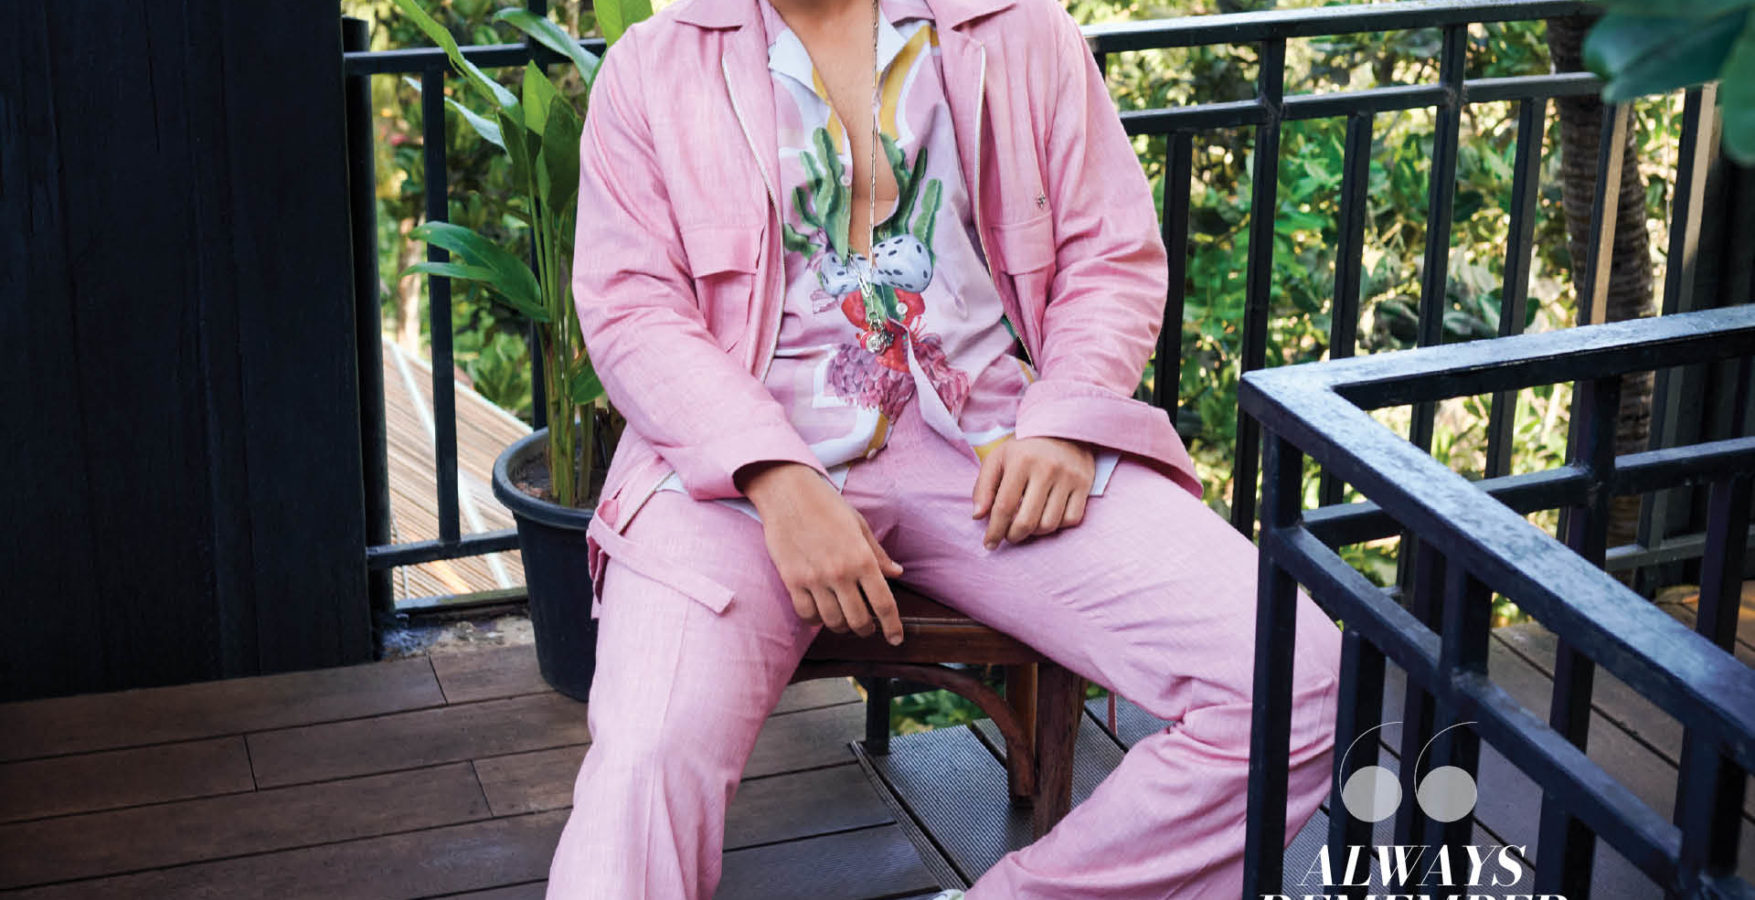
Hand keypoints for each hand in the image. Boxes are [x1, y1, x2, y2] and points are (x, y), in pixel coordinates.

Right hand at [737, 461, 906, 644]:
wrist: (788, 492)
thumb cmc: (827, 505)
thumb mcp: (859, 525)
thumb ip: (877, 554)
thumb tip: (896, 573)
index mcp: (862, 558)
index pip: (884, 604)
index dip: (893, 627)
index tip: (896, 639)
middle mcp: (840, 572)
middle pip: (859, 620)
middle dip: (866, 629)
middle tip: (867, 628)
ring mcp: (814, 578)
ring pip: (832, 622)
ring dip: (841, 627)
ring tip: (844, 621)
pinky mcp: (791, 580)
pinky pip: (806, 613)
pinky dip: (816, 620)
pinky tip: (820, 613)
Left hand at [971, 436, 1095, 549]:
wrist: (1062, 428)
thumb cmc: (1024, 449)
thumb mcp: (998, 459)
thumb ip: (983, 487)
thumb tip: (978, 516)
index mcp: (1021, 462)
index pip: (1004, 506)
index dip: (994, 530)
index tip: (989, 544)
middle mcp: (1047, 469)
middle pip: (1027, 521)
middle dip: (1013, 536)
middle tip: (1009, 536)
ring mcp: (1069, 477)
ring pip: (1049, 524)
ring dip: (1034, 533)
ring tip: (1026, 525)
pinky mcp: (1085, 484)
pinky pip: (1071, 519)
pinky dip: (1057, 525)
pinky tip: (1046, 517)